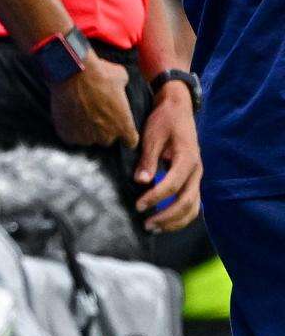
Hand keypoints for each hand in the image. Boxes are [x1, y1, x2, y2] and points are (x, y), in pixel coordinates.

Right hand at [48, 56, 138, 151]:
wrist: (73, 73)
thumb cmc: (100, 74)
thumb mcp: (121, 78)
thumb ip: (122, 90)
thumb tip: (119, 87)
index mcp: (124, 126)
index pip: (130, 141)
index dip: (125, 134)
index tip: (118, 125)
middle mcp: (106, 136)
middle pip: (107, 140)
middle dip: (103, 130)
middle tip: (95, 113)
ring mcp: (85, 138)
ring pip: (87, 139)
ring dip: (85, 130)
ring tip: (79, 113)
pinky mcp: (67, 135)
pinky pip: (70, 137)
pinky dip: (69, 129)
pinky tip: (68, 115)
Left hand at [135, 78, 202, 231]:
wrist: (178, 109)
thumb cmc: (163, 121)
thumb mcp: (152, 136)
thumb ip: (148, 159)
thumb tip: (141, 181)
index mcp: (188, 158)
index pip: (173, 185)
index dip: (156, 197)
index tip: (138, 205)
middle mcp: (197, 170)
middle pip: (187, 201)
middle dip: (167, 216)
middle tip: (146, 224)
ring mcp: (197, 176)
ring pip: (193, 206)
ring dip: (175, 220)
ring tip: (153, 227)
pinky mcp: (192, 179)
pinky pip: (191, 203)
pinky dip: (180, 216)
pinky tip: (164, 221)